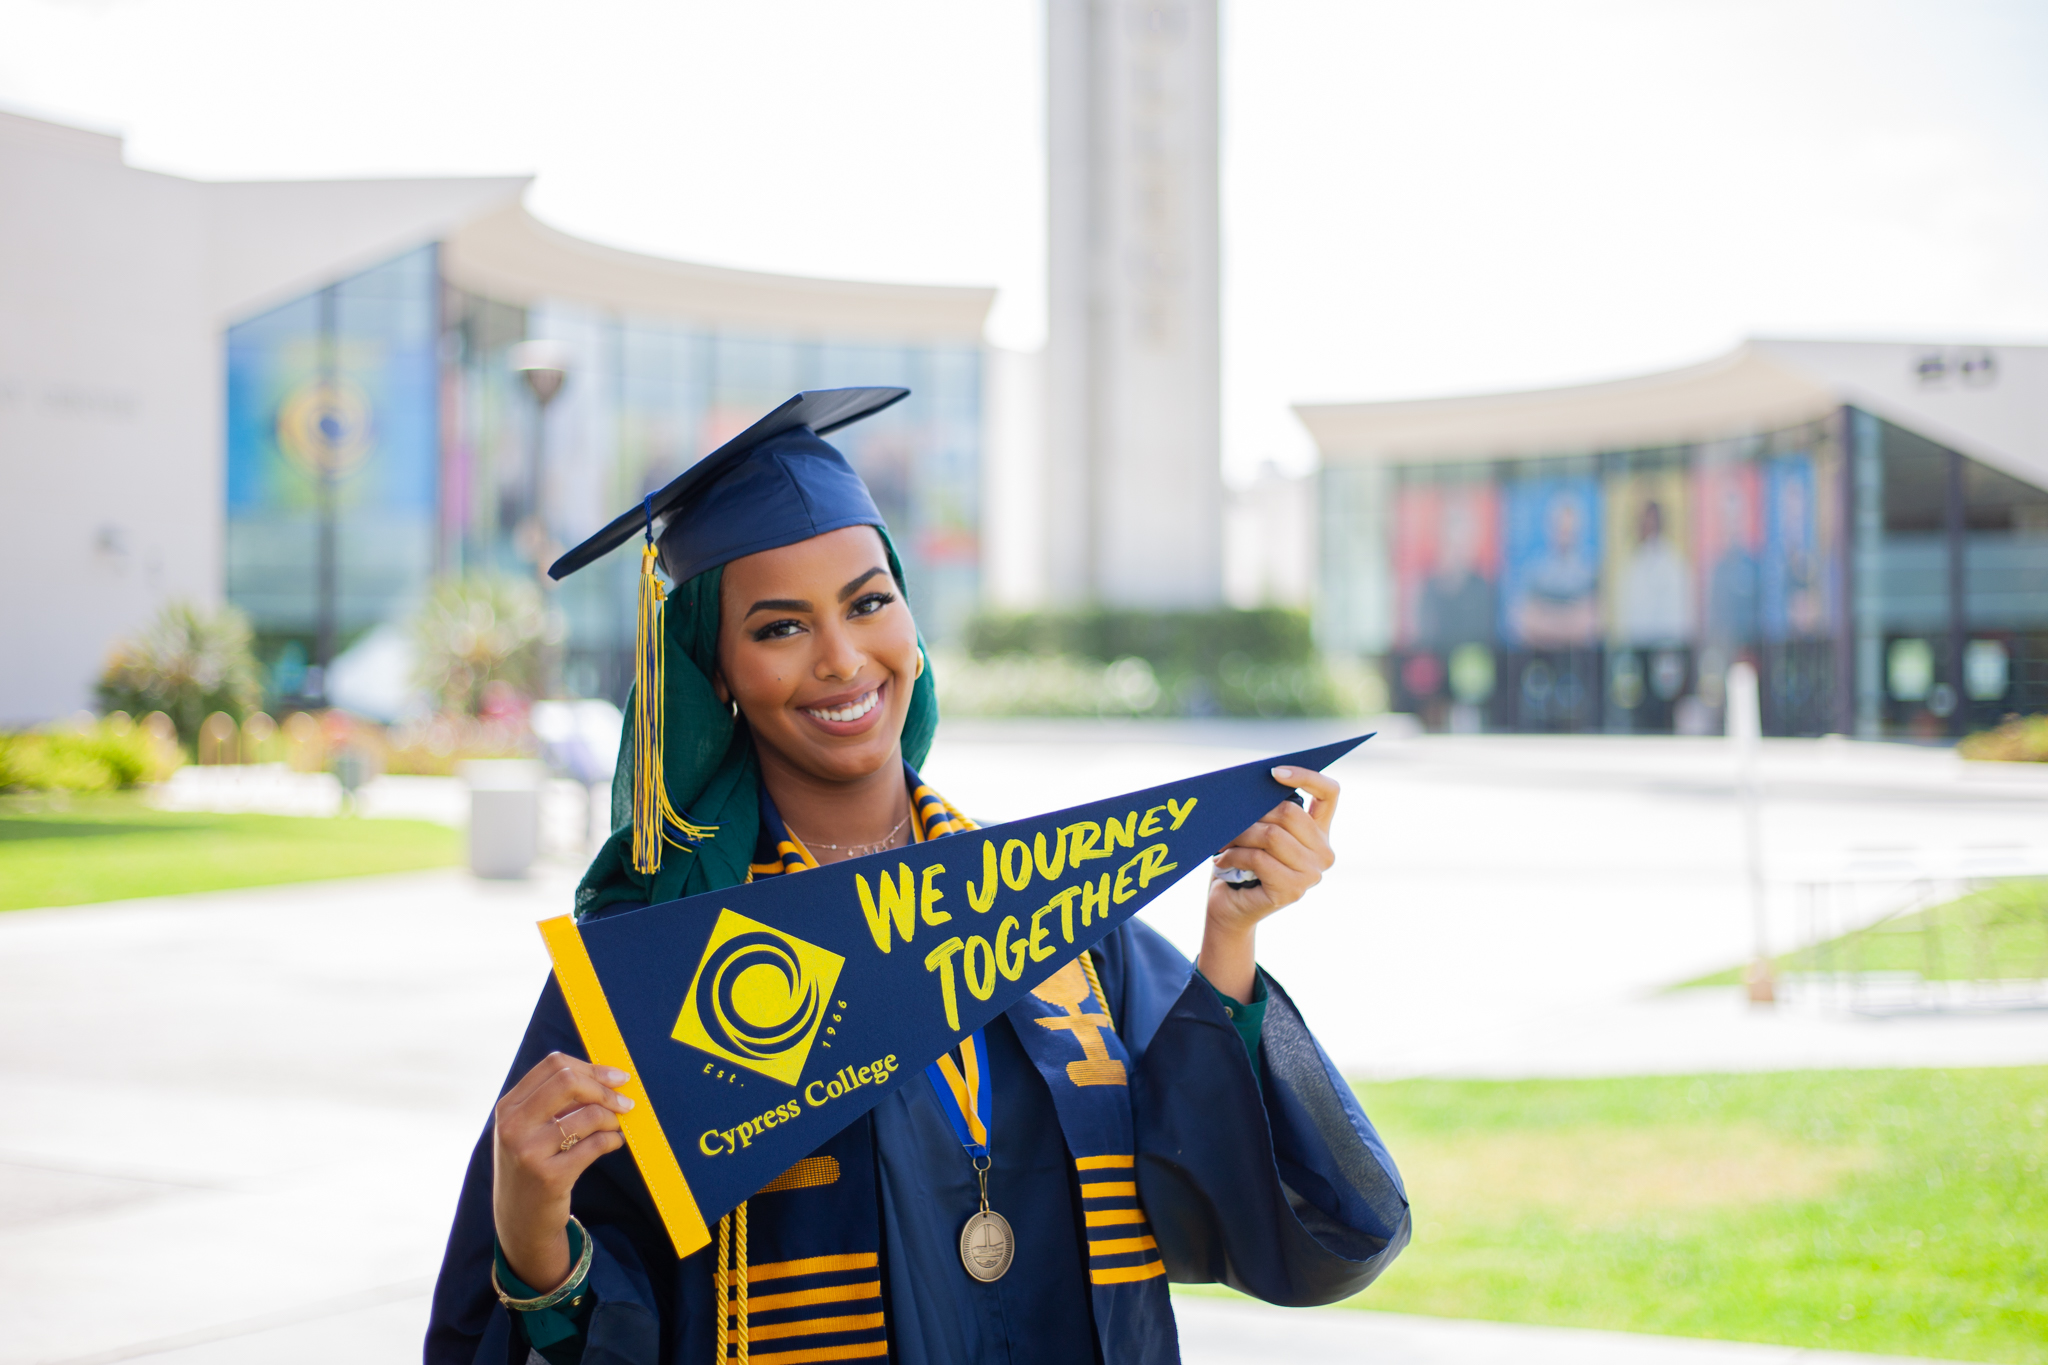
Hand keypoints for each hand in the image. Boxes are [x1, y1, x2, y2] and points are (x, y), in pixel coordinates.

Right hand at [492, 1052, 633, 1289]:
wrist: (519, 1220)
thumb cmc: (531, 1165)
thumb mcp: (527, 1129)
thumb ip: (553, 1100)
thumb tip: (606, 1074)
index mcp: (508, 1107)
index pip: (554, 1065)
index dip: (592, 1067)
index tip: (616, 1077)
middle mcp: (513, 1126)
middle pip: (569, 1082)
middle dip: (605, 1089)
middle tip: (625, 1101)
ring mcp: (529, 1152)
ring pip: (588, 1115)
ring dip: (612, 1119)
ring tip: (615, 1127)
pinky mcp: (550, 1177)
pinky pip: (596, 1145)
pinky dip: (613, 1139)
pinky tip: (614, 1142)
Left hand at [1198, 766, 1338, 1002]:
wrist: (1231, 909)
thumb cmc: (1242, 864)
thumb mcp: (1258, 831)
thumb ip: (1267, 810)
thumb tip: (1254, 784)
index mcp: (1320, 832)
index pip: (1329, 792)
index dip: (1306, 775)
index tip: (1273, 772)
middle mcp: (1323, 853)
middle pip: (1289, 813)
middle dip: (1251, 814)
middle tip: (1227, 821)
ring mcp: (1311, 874)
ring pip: (1271, 836)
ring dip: (1238, 836)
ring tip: (1222, 842)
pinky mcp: (1292, 891)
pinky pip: (1259, 859)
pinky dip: (1234, 856)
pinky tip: (1222, 861)